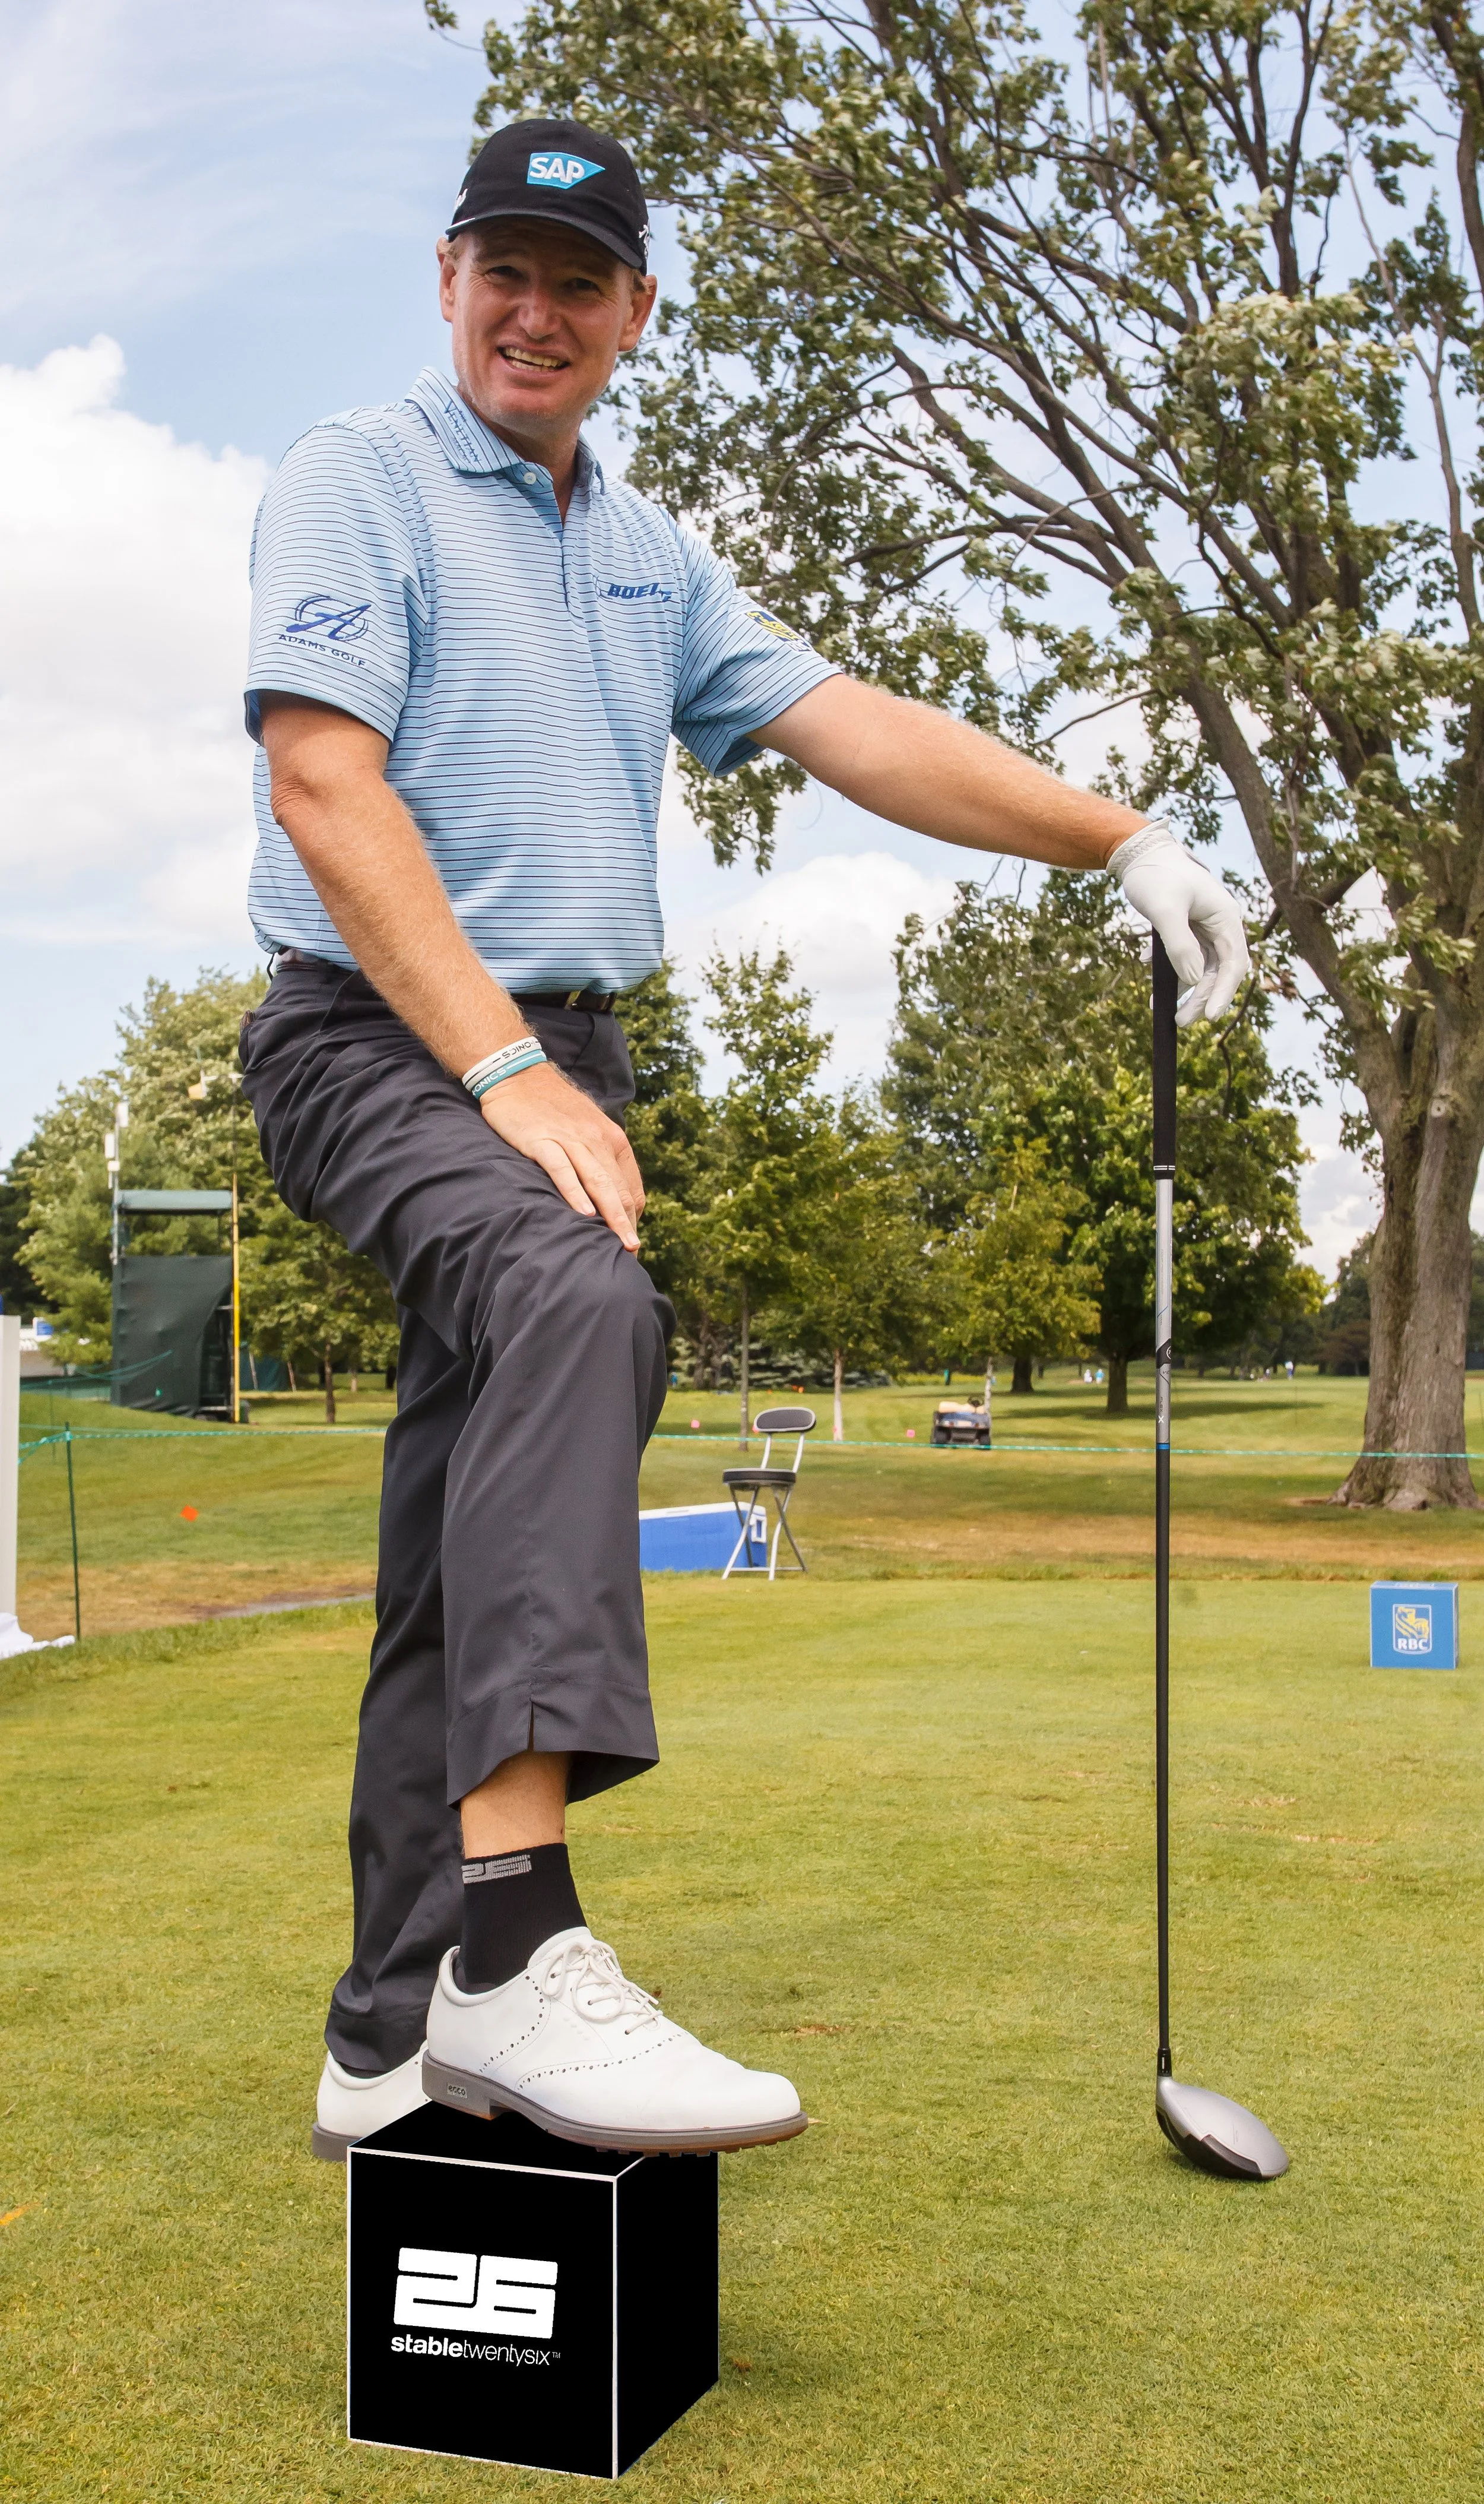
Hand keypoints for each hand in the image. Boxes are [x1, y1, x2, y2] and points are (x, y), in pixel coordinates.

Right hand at [479, 1060, 644, 1251]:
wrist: (518, 1073)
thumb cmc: (551, 1106)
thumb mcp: (586, 1128)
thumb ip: (599, 1157)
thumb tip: (607, 1195)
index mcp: (612, 1139)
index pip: (630, 1186)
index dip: (632, 1215)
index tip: (629, 1239)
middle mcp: (597, 1139)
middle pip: (618, 1188)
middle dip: (627, 1222)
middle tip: (633, 1252)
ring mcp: (570, 1139)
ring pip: (598, 1182)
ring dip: (611, 1215)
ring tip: (620, 1242)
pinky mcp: (543, 1140)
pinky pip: (563, 1169)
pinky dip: (575, 1192)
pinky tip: (584, 1213)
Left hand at [1109, 822, 1250, 1025]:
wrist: (1137, 853)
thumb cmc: (1154, 875)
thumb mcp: (1165, 910)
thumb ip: (1180, 945)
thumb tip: (1194, 980)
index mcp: (1225, 917)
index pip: (1233, 963)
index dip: (1223, 992)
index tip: (1209, 1017)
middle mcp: (1220, 924)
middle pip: (1219, 970)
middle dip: (1202, 998)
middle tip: (1182, 1021)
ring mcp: (1204, 927)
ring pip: (1202, 967)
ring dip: (1187, 990)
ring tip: (1167, 1011)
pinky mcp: (1187, 928)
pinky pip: (1186, 957)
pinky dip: (1172, 972)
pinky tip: (1154, 979)